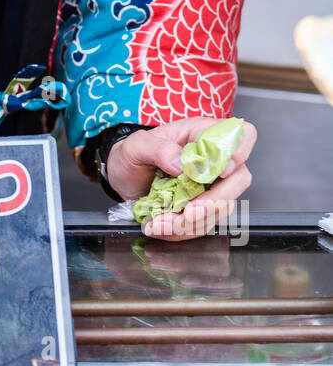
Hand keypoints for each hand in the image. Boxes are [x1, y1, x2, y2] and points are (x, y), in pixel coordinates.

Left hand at [106, 118, 256, 241]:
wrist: (122, 176)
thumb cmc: (133, 154)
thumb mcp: (137, 146)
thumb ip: (158, 149)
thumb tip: (180, 163)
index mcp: (202, 134)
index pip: (242, 134)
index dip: (240, 152)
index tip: (221, 172)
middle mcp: (213, 159)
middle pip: (238, 179)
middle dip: (214, 202)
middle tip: (188, 213)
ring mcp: (211, 185)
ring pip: (222, 207)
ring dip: (193, 222)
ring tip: (160, 223)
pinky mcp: (202, 206)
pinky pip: (204, 223)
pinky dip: (183, 231)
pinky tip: (161, 227)